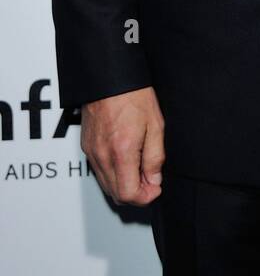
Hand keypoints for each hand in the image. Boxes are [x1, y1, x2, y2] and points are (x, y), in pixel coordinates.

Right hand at [81, 86, 164, 206]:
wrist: (109, 78)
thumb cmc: (133, 96)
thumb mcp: (155, 126)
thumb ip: (154, 157)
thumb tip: (154, 180)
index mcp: (121, 152)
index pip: (128, 194)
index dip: (145, 197)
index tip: (156, 188)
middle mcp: (102, 156)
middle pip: (116, 195)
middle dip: (136, 193)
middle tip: (150, 179)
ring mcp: (92, 152)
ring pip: (106, 186)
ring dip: (124, 185)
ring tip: (140, 168)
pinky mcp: (86, 147)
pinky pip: (99, 172)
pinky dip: (113, 174)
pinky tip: (126, 161)